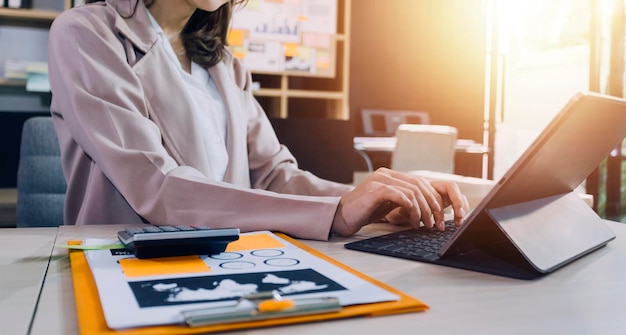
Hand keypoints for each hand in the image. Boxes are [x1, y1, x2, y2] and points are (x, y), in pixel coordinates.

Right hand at [331, 168, 468, 235]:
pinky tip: (412, 217)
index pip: (420, 183)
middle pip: (419, 186)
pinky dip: (408, 205)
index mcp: (391, 176)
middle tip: (435, 223)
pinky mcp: (375, 189)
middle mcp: (387, 174)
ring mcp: (380, 180)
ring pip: (412, 191)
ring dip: (421, 210)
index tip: (439, 216)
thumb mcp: (388, 203)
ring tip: (422, 224)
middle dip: (430, 206)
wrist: (342, 216)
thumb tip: (426, 208)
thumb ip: (403, 199)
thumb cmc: (365, 212)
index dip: (432, 199)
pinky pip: (398, 194)